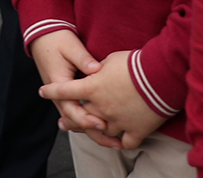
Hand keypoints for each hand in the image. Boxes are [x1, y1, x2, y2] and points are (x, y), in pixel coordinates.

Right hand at [30, 29, 108, 135]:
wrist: (43, 37)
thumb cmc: (57, 40)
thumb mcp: (70, 46)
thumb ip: (83, 59)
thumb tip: (97, 70)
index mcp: (58, 83)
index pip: (71, 108)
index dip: (87, 118)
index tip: (102, 124)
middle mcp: (59, 95)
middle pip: (76, 121)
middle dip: (95, 133)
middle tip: (116, 142)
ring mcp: (63, 97)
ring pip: (78, 120)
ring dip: (95, 132)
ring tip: (115, 143)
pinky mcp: (69, 96)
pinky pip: (79, 113)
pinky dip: (91, 123)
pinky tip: (107, 130)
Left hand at [38, 50, 169, 148]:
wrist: (160, 76)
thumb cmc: (135, 63)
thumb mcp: (111, 59)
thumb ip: (98, 67)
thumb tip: (94, 69)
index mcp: (92, 88)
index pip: (64, 90)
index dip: (51, 91)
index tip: (42, 92)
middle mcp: (101, 107)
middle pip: (81, 117)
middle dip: (72, 119)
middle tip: (64, 122)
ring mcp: (118, 121)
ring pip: (101, 132)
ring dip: (96, 131)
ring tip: (93, 131)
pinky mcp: (136, 130)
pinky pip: (126, 142)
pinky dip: (122, 142)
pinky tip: (119, 143)